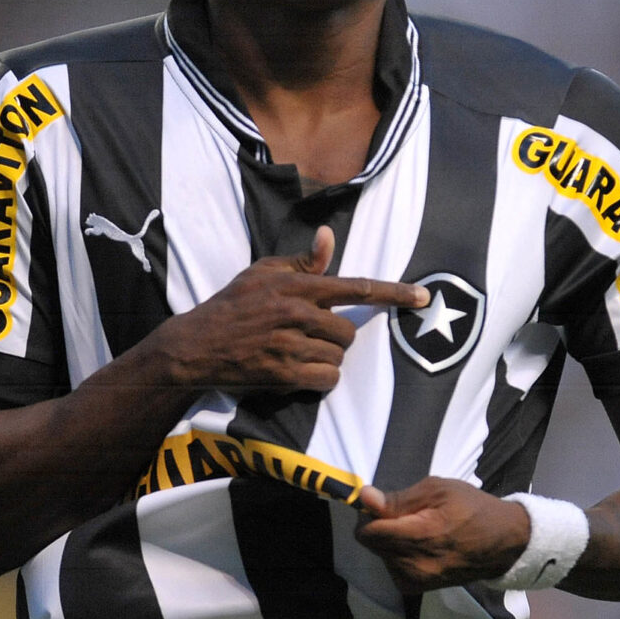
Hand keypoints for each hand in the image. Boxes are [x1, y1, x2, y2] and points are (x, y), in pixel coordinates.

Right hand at [150, 226, 429, 393]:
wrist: (196, 345)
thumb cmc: (232, 305)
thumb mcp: (263, 273)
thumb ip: (302, 262)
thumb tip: (329, 238)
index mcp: (297, 286)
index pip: (356, 287)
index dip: (394, 293)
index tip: (423, 296)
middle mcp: (297, 314)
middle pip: (349, 332)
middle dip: (337, 337)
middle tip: (311, 336)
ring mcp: (290, 345)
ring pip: (338, 358)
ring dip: (327, 359)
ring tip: (299, 353)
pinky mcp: (283, 374)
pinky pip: (326, 380)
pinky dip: (320, 379)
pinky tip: (299, 372)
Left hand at [354, 478, 530, 591]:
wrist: (503, 541)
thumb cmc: (471, 508)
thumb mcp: (438, 490)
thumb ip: (399, 498)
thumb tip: (365, 497)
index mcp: (420, 538)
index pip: (368, 533)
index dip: (369, 514)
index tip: (383, 504)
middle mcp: (414, 566)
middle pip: (372, 544)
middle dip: (380, 525)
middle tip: (407, 513)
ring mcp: (416, 581)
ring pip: (380, 555)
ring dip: (389, 540)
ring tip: (418, 528)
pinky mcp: (418, 588)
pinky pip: (391, 567)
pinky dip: (398, 554)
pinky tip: (419, 544)